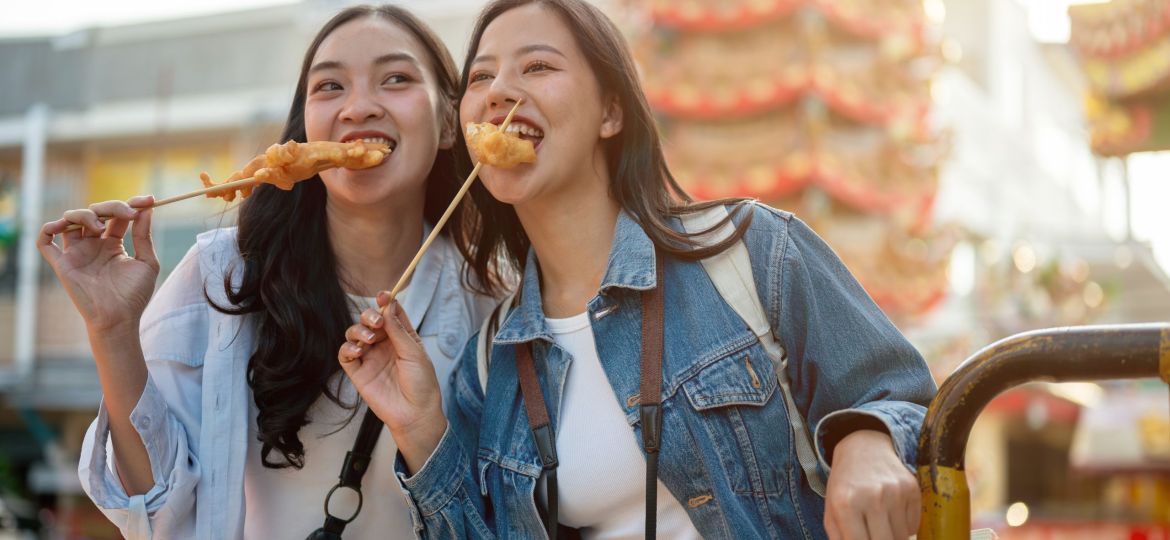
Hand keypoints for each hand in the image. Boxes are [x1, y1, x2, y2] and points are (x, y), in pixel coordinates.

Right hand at [37, 196, 159, 332]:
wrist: (118, 318)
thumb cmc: (134, 294)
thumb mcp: (146, 262)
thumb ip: (144, 236)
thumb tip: (147, 210)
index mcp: (113, 243)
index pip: (118, 216)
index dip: (131, 204)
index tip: (149, 200)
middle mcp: (93, 244)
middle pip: (96, 212)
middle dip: (112, 206)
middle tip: (128, 212)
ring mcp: (77, 252)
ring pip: (71, 219)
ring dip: (84, 214)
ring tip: (99, 225)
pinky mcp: (62, 263)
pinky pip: (45, 242)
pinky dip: (48, 229)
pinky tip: (60, 226)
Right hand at [338, 292, 446, 472]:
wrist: (415, 413)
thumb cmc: (422, 383)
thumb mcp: (414, 352)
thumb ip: (398, 330)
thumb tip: (387, 307)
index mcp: (402, 337)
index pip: (390, 314)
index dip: (385, 302)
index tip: (383, 295)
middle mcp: (384, 345)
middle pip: (369, 321)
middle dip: (369, 316)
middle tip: (376, 323)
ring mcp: (370, 357)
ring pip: (354, 334)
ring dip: (358, 331)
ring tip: (369, 340)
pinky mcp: (358, 372)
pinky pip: (345, 354)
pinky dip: (347, 348)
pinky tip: (358, 351)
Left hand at [824, 429, 919, 539]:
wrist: (865, 448)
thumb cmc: (845, 484)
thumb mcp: (832, 509)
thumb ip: (839, 538)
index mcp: (846, 504)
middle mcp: (872, 498)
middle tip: (874, 535)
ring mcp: (895, 493)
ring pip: (902, 538)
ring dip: (892, 537)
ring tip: (880, 524)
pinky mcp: (912, 489)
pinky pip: (913, 526)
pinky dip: (904, 527)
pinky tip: (892, 513)